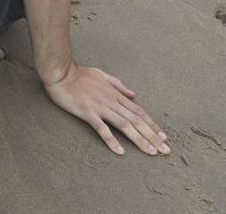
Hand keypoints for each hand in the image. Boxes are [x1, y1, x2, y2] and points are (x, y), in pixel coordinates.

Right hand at [43, 64, 168, 155]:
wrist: (61, 73)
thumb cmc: (79, 74)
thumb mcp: (102, 75)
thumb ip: (118, 84)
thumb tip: (133, 94)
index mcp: (115, 94)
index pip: (138, 112)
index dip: (152, 125)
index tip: (163, 136)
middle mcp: (112, 102)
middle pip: (136, 121)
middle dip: (152, 136)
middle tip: (165, 150)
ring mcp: (100, 107)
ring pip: (125, 126)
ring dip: (139, 140)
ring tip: (151, 152)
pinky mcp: (88, 112)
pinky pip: (102, 129)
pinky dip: (112, 140)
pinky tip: (120, 151)